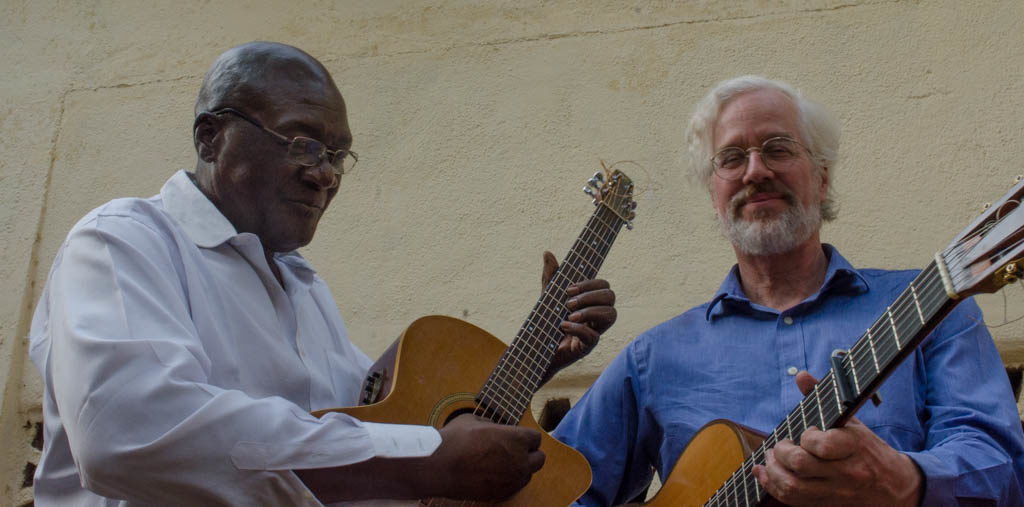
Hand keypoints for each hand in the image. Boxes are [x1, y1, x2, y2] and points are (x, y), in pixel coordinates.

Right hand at [429, 414, 544, 499]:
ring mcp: (512, 480)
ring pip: (527, 475)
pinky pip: (514, 487)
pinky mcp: (501, 493)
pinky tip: (495, 474)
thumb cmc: (456, 439)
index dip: (526, 436)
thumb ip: (492, 425)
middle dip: (529, 454)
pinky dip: (509, 481)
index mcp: (517, 439)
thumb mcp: (474, 420)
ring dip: (520, 468)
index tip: (517, 437)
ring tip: (502, 463)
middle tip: (514, 451)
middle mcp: (520, 460)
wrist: (439, 466)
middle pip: (539, 459)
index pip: (536, 438)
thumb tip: (494, 428)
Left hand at [540, 251, 616, 378]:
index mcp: (590, 302)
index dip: (590, 283)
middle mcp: (596, 316)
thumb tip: (547, 253)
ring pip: (611, 315)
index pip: (604, 286)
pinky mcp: (586, 347)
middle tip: (568, 302)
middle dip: (590, 296)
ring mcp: (594, 331)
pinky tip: (562, 326)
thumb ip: (550, 278)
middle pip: (611, 297)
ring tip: (568, 314)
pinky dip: (578, 328)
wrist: (536, 350)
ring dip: (589, 311)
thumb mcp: (547, 297)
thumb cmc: (546, 323)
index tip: (569, 289)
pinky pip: (593, 336)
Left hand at [752, 372, 922, 505]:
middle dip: (781, 452)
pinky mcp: (826, 504)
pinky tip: (765, 474)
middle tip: (780, 446)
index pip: (822, 444)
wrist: (894, 487)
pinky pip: (793, 500)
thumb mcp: (851, 422)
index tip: (807, 433)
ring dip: (773, 471)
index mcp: (854, 447)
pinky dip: (772, 486)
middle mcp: (846, 472)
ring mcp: (836, 492)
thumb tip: (801, 375)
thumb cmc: (867, 449)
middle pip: (801, 464)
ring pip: (793, 486)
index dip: (806, 437)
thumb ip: (822, 398)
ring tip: (771, 460)